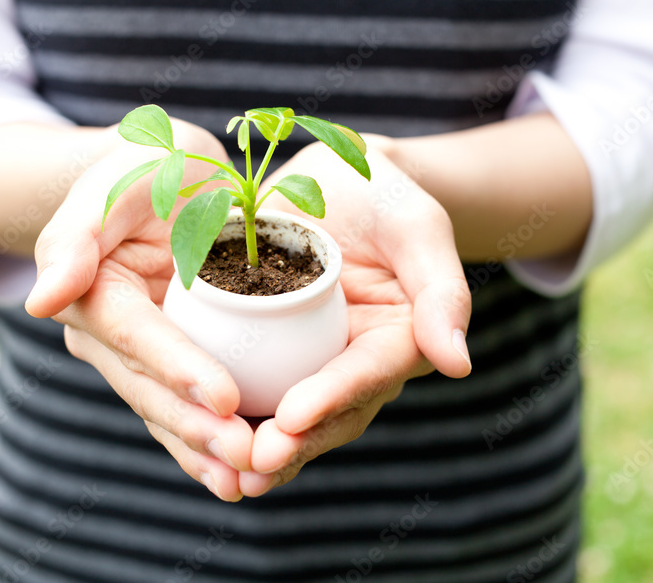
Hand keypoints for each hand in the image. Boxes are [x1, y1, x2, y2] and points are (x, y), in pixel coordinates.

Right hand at [24, 119, 253, 500]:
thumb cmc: (144, 170)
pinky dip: (211, 446)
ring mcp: (138, 358)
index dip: (179, 368)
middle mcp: (108, 337)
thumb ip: (77, 233)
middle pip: (151, 389)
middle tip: (248, 453)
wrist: (167, 180)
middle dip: (197, 426)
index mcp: (92, 292)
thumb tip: (42, 301)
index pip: (137, 336)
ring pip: (167, 413)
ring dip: (205, 451)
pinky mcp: (170, 368)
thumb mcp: (116, 180)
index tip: (226, 398)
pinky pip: (185, 412)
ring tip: (251, 478)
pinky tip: (246, 476)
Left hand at [238, 140, 472, 496]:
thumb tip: (457, 364)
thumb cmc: (385, 197)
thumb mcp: (418, 227)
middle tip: (253, 463)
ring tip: (225, 470)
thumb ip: (441, 291)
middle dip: (293, 442)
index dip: (330, 397)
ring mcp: (313, 363)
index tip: (292, 417)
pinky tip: (195, 434)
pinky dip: (229, 415)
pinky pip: (254, 390)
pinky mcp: (274, 354)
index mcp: (397, 340)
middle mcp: (355, 363)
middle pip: (329, 414)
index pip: (366, 374)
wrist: (336, 182)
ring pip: (289, 418)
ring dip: (259, 447)